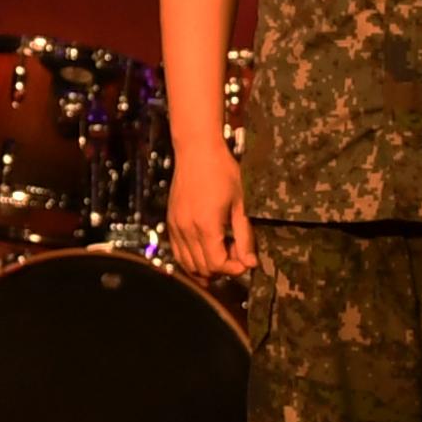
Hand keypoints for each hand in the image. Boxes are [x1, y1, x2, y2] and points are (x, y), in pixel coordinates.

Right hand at [167, 143, 254, 281]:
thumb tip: (250, 264)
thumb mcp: (241, 204)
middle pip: (202, 267)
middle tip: (237, 257)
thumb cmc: (223, 172)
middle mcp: (187, 229)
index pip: (217, 264)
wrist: (197, 151)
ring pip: (187, 263)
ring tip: (223, 257)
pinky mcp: (171, 222)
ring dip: (206, 268)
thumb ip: (244, 237)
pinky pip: (178, 252)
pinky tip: (205, 254)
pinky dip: (191, 259)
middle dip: (222, 269)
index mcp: (206, 226)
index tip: (246, 265)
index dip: (233, 270)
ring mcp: (176, 226)